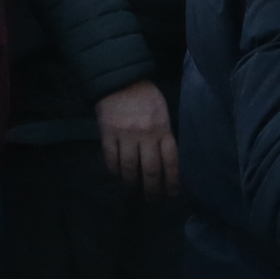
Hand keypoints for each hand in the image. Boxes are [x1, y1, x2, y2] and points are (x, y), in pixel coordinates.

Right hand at [94, 80, 177, 197]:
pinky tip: (118, 177)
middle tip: (153, 199)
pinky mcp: (108, 134)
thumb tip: (166, 162)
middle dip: (152, 189)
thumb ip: (164, 135)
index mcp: (163, 128)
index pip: (170, 161)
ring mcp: (125, 135)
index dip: (172, 181)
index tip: (172, 193)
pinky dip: (114, 172)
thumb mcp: (162, 113)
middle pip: (150, 170)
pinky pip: (111, 159)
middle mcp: (146, 134)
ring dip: (132, 183)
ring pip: (129, 168)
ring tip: (134, 190)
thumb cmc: (146, 96)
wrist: (120, 79)